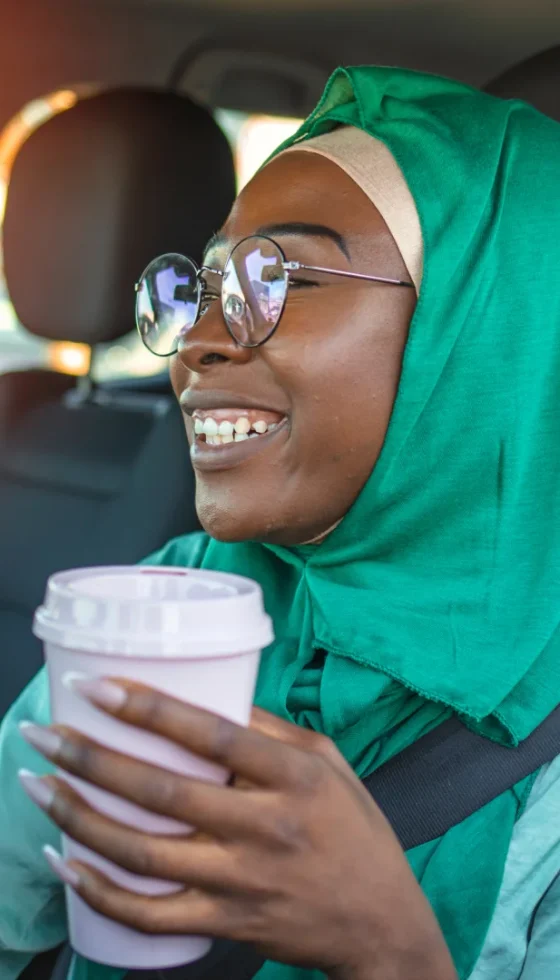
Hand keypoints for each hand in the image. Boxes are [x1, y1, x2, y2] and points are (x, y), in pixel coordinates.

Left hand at [19, 680, 456, 979]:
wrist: (380, 922)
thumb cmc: (355, 830)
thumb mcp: (329, 762)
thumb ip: (271, 729)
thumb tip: (210, 694)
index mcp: (294, 776)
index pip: (214, 735)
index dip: (151, 709)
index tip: (97, 687)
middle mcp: (266, 827)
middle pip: (163, 793)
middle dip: (92, 759)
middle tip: (44, 733)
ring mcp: (242, 881)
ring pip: (144, 854)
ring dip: (80, 819)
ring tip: (39, 786)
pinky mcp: (226, 923)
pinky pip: (151, 916)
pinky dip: (100, 893)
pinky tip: (67, 863)